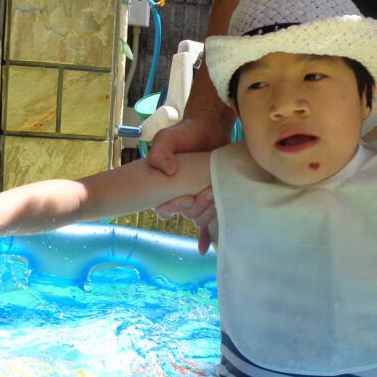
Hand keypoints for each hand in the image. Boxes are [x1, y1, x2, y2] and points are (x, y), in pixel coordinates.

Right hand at [148, 115, 230, 253]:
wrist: (210, 127)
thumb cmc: (186, 133)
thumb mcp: (168, 137)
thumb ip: (161, 150)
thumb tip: (166, 170)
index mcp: (164, 188)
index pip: (163, 209)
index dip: (174, 207)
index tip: (187, 197)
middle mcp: (178, 196)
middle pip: (186, 214)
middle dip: (198, 206)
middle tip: (209, 191)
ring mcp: (195, 198)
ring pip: (199, 217)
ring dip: (208, 210)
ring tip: (215, 191)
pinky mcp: (210, 198)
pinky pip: (206, 223)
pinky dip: (204, 237)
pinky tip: (203, 249)